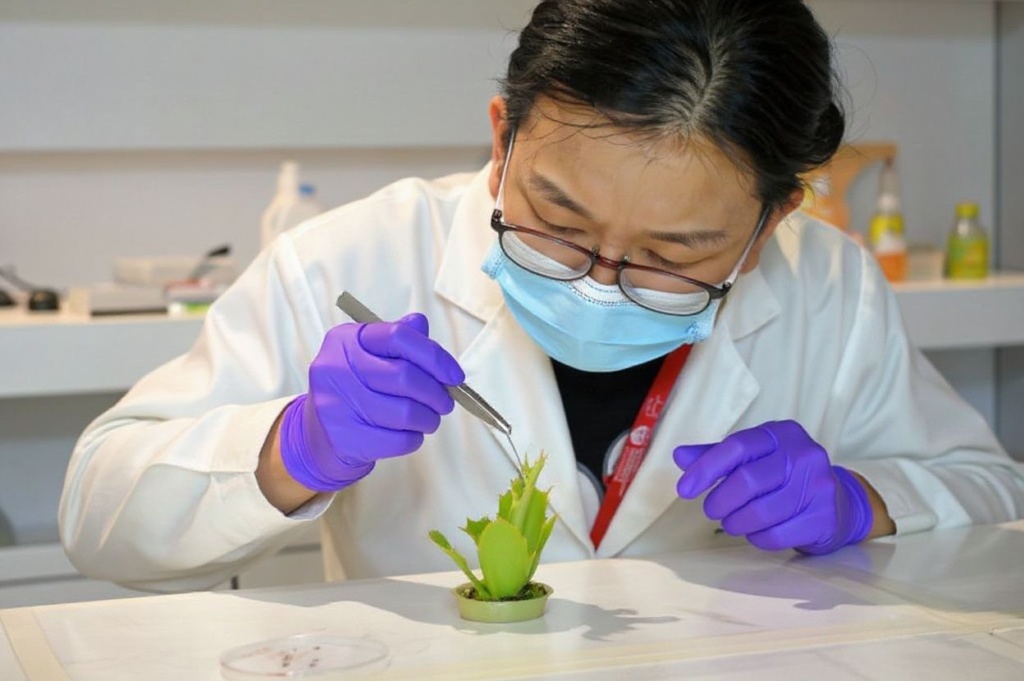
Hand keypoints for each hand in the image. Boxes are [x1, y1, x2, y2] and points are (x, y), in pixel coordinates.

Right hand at [279, 313, 464, 491]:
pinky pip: (398, 440)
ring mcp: (336, 405)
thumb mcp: (369, 354)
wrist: (319, 434)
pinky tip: (410, 433)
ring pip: (405, 413)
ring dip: (429, 419)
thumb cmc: (354, 387)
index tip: (454, 375)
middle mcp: (336, 368)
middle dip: (436, 393)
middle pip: (405, 377)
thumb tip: (421, 325)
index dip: (434, 356)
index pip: (398, 336)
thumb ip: (397, 339)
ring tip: (429, 419)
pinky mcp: (345, 439)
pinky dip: (414, 438)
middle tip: (445, 403)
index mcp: (345, 340)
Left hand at [673, 421, 872, 553]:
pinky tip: (755, 532)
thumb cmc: (784, 477)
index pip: (736, 446)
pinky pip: (777, 534)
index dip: (706, 469)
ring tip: (730, 522)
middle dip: (720, 501)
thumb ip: (717, 456)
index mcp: (781, 433)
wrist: (838, 503)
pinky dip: (757, 537)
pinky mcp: (825, 518)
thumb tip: (679, 456)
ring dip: (736, 522)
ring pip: (762, 512)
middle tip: (711, 510)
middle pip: (748, 481)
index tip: (685, 490)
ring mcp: (819, 486)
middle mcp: (805, 454)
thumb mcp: (753, 458)